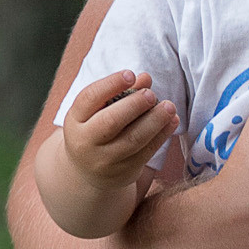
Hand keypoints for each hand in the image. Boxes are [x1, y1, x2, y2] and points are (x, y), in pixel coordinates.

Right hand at [63, 69, 178, 184]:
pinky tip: (172, 121)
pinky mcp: (125, 171)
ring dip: (154, 121)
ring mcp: (105, 159)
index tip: (130, 74)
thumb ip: (120, 92)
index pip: (89, 98)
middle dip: (134, 105)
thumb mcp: (97, 111)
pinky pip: (146, 152)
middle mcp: (86, 141)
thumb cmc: (95, 130)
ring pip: (133, 139)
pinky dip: (162, 135)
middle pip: (111, 121)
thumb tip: (145, 78)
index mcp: (75, 120)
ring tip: (169, 106)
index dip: (111, 84)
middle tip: (151, 94)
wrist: (87, 173)